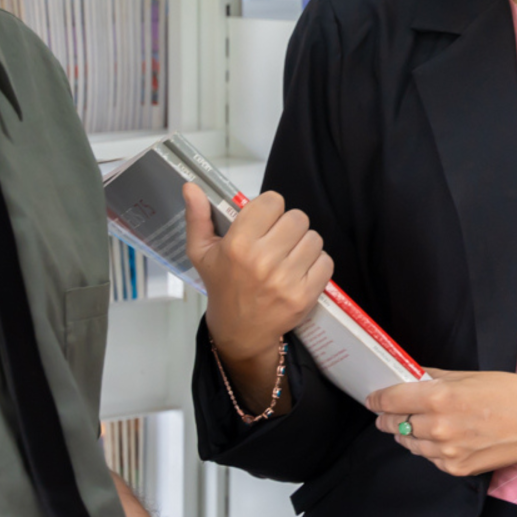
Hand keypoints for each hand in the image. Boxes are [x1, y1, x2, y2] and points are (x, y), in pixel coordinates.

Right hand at [189, 184, 332, 402]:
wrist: (239, 330)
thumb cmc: (222, 285)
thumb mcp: (201, 252)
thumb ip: (197, 216)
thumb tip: (190, 186)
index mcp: (238, 245)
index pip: (273, 201)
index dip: (270, 208)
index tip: (264, 221)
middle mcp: (263, 261)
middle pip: (298, 217)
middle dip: (288, 225)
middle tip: (277, 240)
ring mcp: (286, 279)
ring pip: (314, 238)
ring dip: (303, 244)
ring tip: (288, 256)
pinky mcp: (305, 295)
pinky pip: (325, 261)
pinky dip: (316, 263)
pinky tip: (299, 270)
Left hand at [365, 370, 516, 476]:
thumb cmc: (507, 393)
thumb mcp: (467, 376)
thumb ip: (434, 378)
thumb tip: (410, 376)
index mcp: (438, 397)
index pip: (391, 400)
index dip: (377, 399)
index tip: (373, 399)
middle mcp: (437, 426)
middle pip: (395, 424)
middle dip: (388, 418)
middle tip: (388, 414)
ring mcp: (446, 451)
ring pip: (410, 444)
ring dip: (408, 434)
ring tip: (416, 426)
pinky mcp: (456, 469)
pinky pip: (430, 458)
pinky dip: (430, 449)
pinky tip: (440, 439)